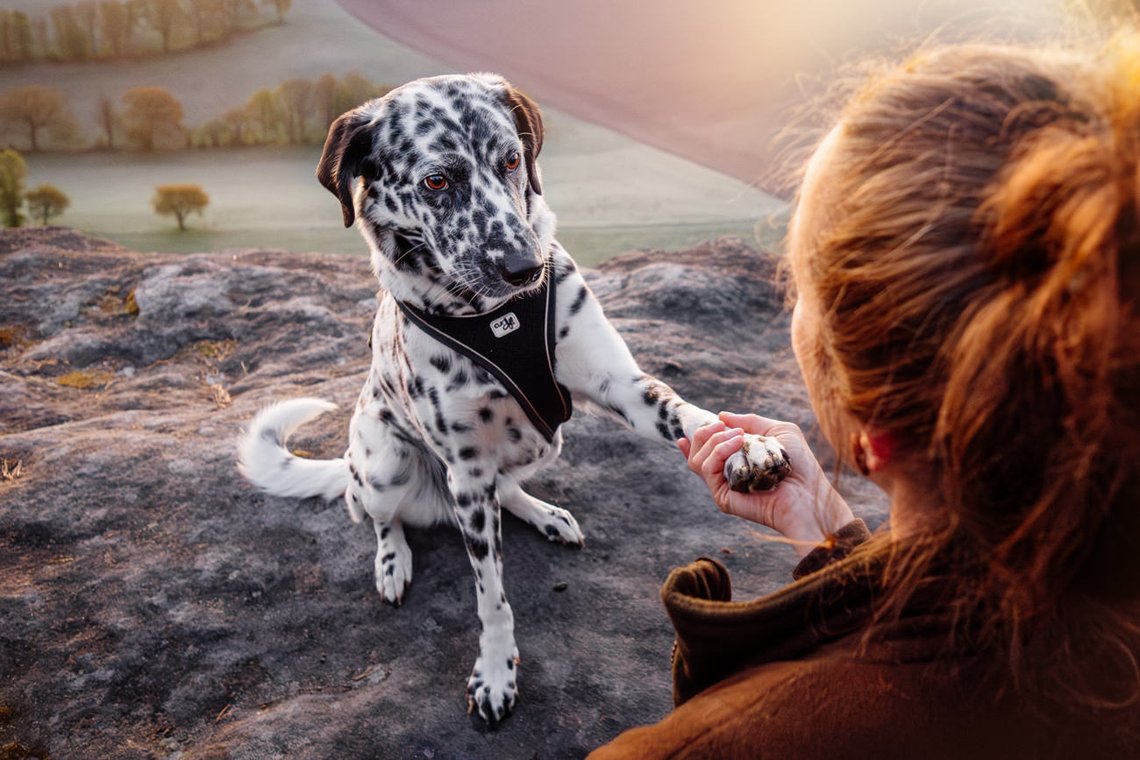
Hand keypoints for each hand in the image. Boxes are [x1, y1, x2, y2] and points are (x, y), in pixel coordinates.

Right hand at [679, 412, 854, 556]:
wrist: (807, 492)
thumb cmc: (799, 464)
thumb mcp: (778, 431)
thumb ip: (750, 422)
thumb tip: (722, 416)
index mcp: (737, 462)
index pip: (706, 454)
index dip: (692, 444)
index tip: (684, 436)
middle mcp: (726, 475)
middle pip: (696, 454)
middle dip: (704, 433)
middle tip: (723, 426)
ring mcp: (723, 486)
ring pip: (697, 460)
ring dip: (714, 440)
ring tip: (738, 436)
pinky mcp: (722, 497)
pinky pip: (707, 468)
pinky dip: (718, 450)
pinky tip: (737, 442)